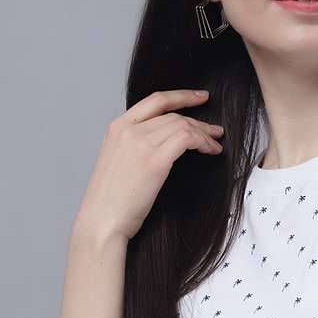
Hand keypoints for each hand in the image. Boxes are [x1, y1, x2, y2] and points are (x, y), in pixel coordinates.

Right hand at [74, 89, 225, 243]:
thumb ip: (135, 146)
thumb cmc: (110, 201)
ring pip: (182, 124)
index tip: (199, 97)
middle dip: (198, 120)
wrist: (101, 221)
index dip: (181, 96)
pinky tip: (210, 151)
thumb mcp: (118, 162)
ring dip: (204, 133)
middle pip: (172, 113)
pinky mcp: (154, 160)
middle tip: (215, 130)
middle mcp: (128, 129)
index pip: (154, 101)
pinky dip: (203, 142)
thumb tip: (162, 143)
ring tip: (215, 144)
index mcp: (117, 128)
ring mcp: (140, 142)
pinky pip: (187, 139)